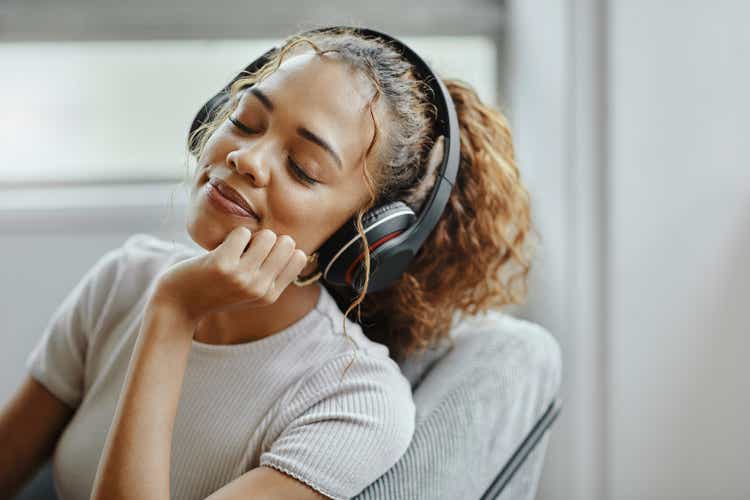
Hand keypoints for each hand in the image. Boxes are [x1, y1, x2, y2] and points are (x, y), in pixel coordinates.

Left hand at [152, 226, 308, 322]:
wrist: (178, 304)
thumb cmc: (215, 291)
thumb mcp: (249, 292)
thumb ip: (271, 275)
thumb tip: (293, 247)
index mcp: (270, 296)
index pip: (299, 257)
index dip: (282, 248)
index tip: (263, 255)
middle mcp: (260, 289)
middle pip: (286, 243)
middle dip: (268, 239)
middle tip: (248, 250)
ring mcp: (242, 277)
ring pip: (267, 236)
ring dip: (251, 235)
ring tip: (236, 249)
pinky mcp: (223, 265)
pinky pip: (242, 232)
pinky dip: (233, 235)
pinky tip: (222, 250)